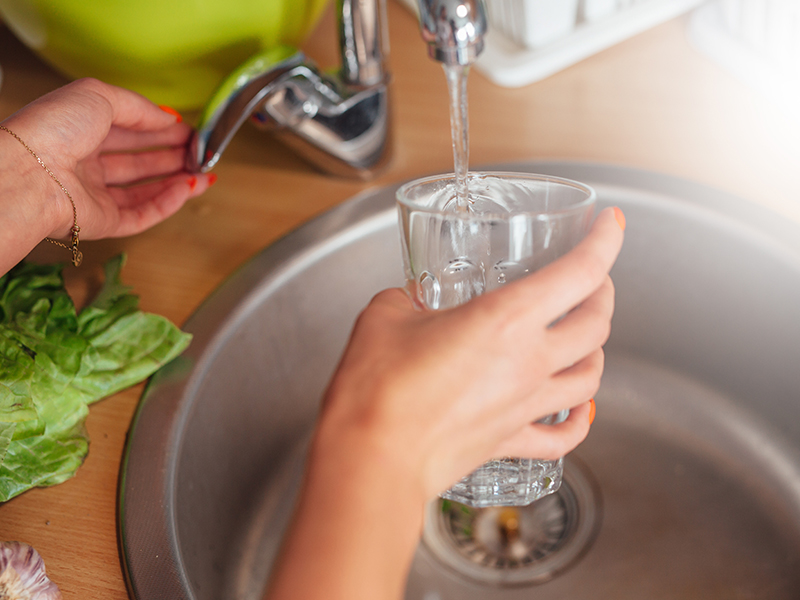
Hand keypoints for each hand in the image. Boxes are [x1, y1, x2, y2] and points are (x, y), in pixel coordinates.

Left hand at [1, 78, 213, 241]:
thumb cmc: (51, 130)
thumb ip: (138, 106)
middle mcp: (85, 163)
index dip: (160, 129)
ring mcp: (94, 194)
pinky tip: (187, 189)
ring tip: (204, 173)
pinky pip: (142, 214)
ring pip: (144, 190)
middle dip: (173, 155)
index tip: (188, 130)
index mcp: (78, 130)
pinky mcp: (102, 222)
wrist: (31, 175)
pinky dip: (168, 203)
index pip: (128, 130)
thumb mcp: (98, 96)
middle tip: (201, 152)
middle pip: (139, 161)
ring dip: (176, 180)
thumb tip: (168, 118)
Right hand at [317, 206, 624, 500]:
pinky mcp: (509, 441)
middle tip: (593, 279)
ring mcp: (525, 406)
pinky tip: (580, 410)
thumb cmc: (378, 390)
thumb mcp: (385, 316)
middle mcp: (528, 362)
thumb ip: (406, 301)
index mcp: (505, 319)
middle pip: (596, 324)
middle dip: (603, 294)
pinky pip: (563, 435)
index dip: (605, 241)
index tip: (611, 223)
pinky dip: (581, 420)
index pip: (580, 272)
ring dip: (597, 350)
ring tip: (587, 337)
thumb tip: (409, 303)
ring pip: (591, 377)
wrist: (373, 456)